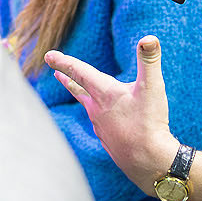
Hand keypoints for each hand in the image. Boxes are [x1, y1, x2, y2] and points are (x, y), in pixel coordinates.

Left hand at [45, 37, 179, 192]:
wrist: (148, 162)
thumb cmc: (149, 123)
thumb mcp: (152, 87)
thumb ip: (149, 61)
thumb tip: (149, 38)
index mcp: (104, 93)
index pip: (79, 71)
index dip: (64, 61)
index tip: (49, 55)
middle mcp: (97, 109)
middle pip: (78, 89)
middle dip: (67, 78)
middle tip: (55, 72)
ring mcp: (101, 126)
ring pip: (89, 107)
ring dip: (83, 96)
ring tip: (81, 92)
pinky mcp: (108, 141)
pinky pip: (101, 124)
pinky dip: (100, 116)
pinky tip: (107, 121)